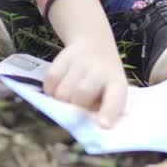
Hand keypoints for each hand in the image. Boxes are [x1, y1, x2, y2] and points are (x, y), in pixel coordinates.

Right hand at [43, 0, 127, 126]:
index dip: (108, 112)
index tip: (102, 125)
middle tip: (76, 105)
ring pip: (63, 92)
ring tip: (67, 96)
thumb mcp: (111, 90)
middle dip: (75, 106)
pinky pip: (50, 79)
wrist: (94, 43)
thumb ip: (102, 108)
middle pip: (82, 93)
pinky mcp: (63, 56)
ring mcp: (81, 61)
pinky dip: (49, 89)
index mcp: (117, 83)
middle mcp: (100, 70)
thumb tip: (88, 124)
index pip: (115, 98)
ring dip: (61, 101)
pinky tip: (57, 88)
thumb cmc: (103, 77)